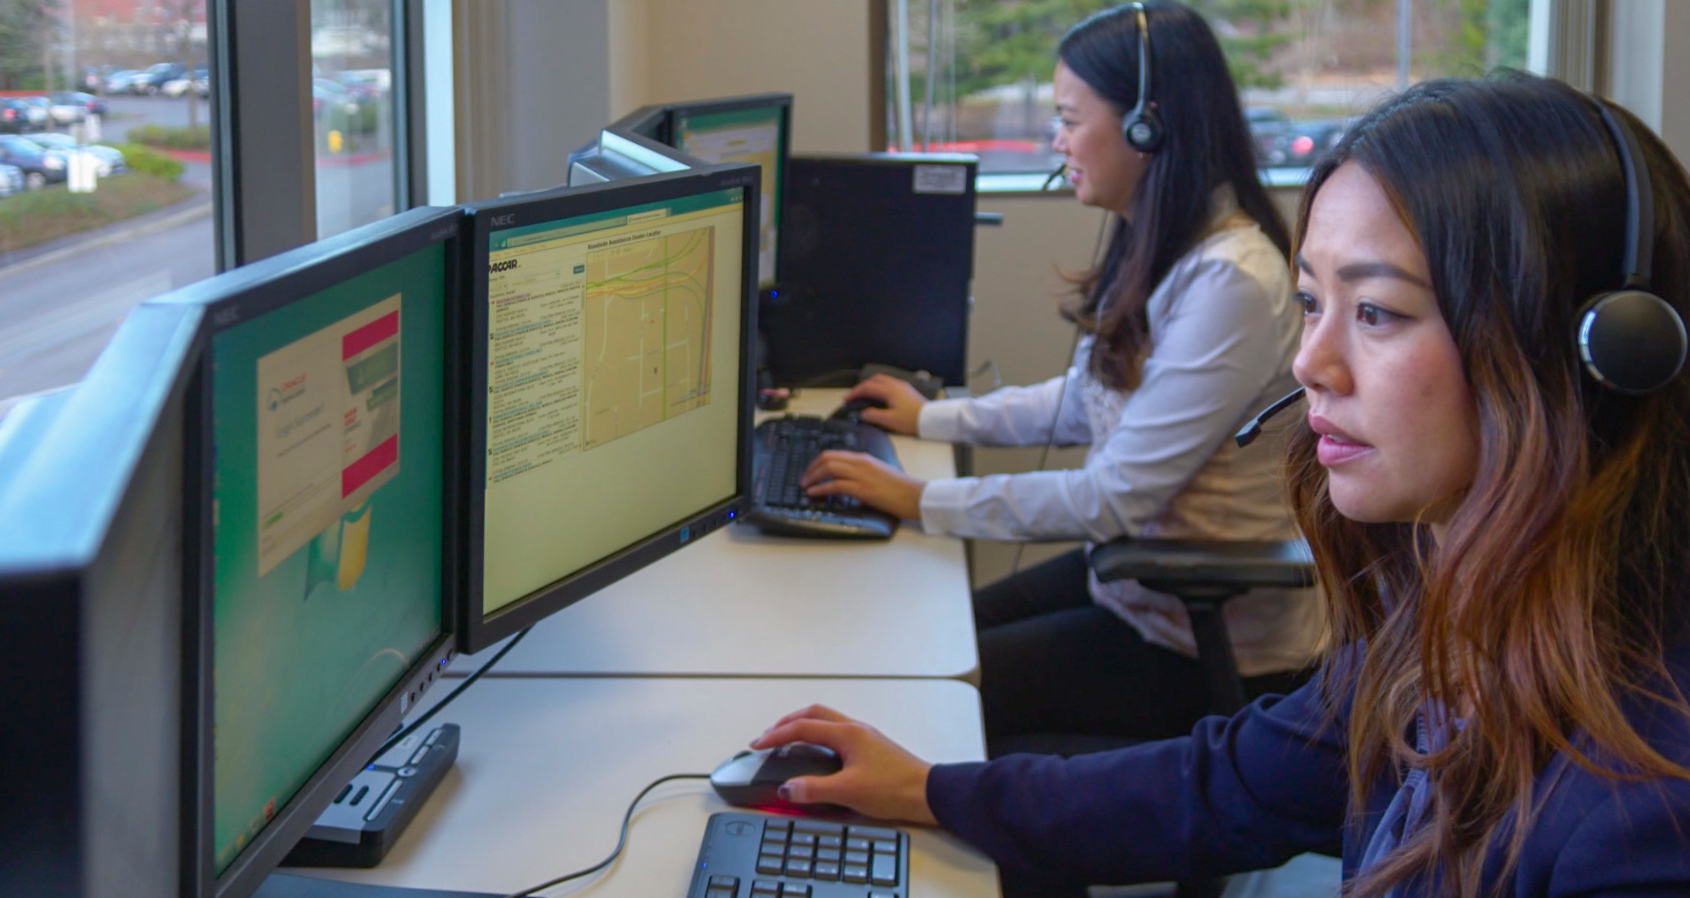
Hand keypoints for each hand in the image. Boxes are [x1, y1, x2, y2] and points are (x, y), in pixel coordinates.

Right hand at [751, 705, 937, 825]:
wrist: (928, 793)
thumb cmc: (896, 788)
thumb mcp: (849, 791)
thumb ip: (814, 790)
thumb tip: (787, 788)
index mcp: (847, 734)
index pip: (802, 727)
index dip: (775, 736)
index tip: (757, 745)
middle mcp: (854, 729)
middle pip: (812, 714)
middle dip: (786, 722)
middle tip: (768, 736)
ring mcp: (863, 737)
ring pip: (825, 721)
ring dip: (802, 726)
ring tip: (787, 740)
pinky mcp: (870, 749)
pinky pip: (835, 732)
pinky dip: (817, 736)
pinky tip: (816, 752)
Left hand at [801, 450, 924, 520]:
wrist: (914, 495)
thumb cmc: (899, 488)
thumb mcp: (878, 473)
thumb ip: (861, 473)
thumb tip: (845, 482)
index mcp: (864, 458)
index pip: (834, 454)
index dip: (818, 462)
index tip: (810, 471)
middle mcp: (860, 463)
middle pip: (827, 458)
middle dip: (811, 468)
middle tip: (803, 479)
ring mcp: (861, 475)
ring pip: (828, 468)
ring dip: (812, 477)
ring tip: (805, 486)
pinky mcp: (862, 489)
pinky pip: (835, 485)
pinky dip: (820, 488)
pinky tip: (814, 493)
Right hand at [843, 374, 926, 434]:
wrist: (931, 419)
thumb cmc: (911, 420)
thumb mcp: (890, 421)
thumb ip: (873, 416)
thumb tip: (862, 413)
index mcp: (890, 390)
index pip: (868, 387)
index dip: (855, 392)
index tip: (846, 399)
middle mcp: (896, 384)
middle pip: (875, 379)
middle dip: (862, 386)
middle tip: (854, 396)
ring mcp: (902, 386)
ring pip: (883, 380)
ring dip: (871, 385)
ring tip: (865, 395)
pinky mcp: (907, 390)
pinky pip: (889, 384)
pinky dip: (880, 387)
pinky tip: (879, 397)